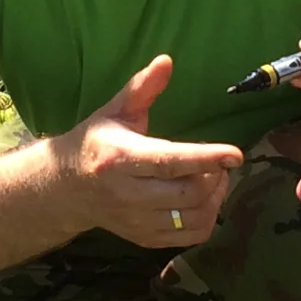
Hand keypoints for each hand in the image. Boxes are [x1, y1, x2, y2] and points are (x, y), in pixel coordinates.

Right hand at [49, 55, 245, 248]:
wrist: (65, 188)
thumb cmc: (96, 142)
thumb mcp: (115, 111)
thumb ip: (142, 88)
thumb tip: (166, 61)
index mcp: (120, 159)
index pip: (169, 162)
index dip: (205, 158)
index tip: (235, 153)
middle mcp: (128, 194)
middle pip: (189, 192)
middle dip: (216, 175)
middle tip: (221, 161)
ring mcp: (136, 221)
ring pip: (194, 218)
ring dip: (216, 197)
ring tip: (215, 177)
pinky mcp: (144, 239)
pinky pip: (190, 236)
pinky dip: (208, 218)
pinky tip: (205, 199)